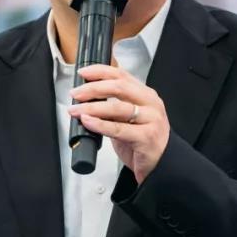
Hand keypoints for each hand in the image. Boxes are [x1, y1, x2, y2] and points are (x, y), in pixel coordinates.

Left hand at [68, 64, 169, 183]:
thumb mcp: (128, 118)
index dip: (100, 71)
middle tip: (76, 93)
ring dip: (91, 108)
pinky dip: (99, 124)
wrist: (161, 164)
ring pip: (117, 108)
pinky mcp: (146, 137)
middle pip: (119, 87)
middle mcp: (150, 104)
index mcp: (146, 95)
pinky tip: (87, 121)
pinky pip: (118, 129)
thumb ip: (113, 106)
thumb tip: (86, 99)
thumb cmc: (143, 142)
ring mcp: (151, 120)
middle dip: (93, 88)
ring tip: (76, 110)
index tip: (83, 73)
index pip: (121, 75)